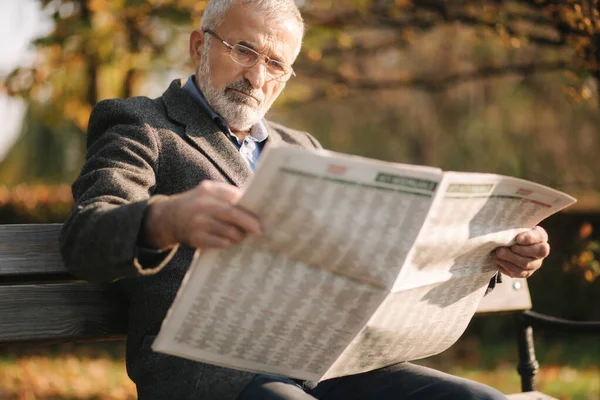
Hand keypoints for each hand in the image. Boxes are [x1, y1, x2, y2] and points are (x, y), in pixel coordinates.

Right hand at [144, 180, 260, 249]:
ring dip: (240, 235)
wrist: (167, 218)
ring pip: (228, 231)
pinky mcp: (196, 238)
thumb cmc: (196, 204)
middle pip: (232, 214)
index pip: (234, 197)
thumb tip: (254, 204)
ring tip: (245, 235)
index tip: (263, 211)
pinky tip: (233, 241)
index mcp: (209, 191)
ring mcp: (198, 223)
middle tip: (260, 229)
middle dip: (249, 223)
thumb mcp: (208, 192)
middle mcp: (202, 205)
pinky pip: (220, 242)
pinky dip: (229, 242)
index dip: (249, 206)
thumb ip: (228, 195)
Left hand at [494, 226, 549, 278]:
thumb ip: (515, 229)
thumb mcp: (514, 228)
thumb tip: (514, 237)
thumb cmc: (512, 233)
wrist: (506, 245)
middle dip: (519, 250)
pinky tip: (498, 260)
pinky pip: (517, 272)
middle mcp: (541, 251)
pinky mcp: (525, 273)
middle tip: (502, 249)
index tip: (517, 239)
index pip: (539, 237)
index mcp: (540, 237)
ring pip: (525, 264)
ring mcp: (534, 264)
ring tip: (497, 254)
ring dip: (509, 259)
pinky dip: (505, 266)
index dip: (529, 239)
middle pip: (536, 253)